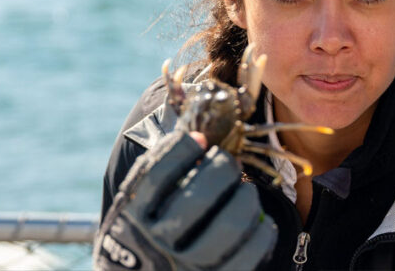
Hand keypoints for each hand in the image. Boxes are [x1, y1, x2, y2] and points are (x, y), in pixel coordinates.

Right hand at [94, 130, 276, 269]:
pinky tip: (259, 221)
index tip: (198, 139)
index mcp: (133, 215)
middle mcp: (157, 241)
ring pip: (228, 225)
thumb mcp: (139, 201)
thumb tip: (201, 136)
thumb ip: (161, 170)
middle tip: (228, 162)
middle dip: (222, 169)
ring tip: (245, 189)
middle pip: (197, 197)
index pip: (155, 176)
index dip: (181, 150)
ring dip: (246, 198)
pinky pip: (248, 256)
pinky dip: (261, 233)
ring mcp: (186, 265)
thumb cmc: (150, 227)